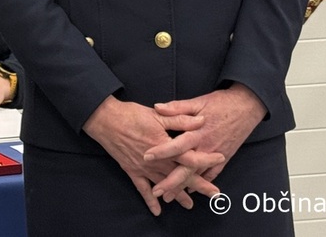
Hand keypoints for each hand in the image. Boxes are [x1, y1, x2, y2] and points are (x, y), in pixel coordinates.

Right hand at [82, 96, 222, 214]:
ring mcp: (144, 168)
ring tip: (190, 205)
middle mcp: (157, 160)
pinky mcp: (133, 170)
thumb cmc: (131, 115)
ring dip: (178, 195)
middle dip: (199, 185)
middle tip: (214, 193)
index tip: (220, 158)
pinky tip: (157, 210)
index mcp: (164, 145)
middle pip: (181, 175)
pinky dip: (150, 200)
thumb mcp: (158, 115)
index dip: (206, 159)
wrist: (105, 120)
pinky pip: (143, 189)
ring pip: (165, 185)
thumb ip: (180, 119)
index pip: (190, 156)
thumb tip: (200, 121)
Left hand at [145, 83, 266, 187]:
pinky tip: (190, 190)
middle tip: (157, 192)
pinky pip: (212, 173)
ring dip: (183, 186)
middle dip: (171, 181)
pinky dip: (201, 182)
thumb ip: (177, 107)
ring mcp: (216, 154)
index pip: (177, 145)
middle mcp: (206, 146)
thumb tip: (157, 107)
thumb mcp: (198, 102)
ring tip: (169, 197)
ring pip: (198, 175)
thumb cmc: (221, 103)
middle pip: (187, 168)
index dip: (162, 151)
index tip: (147, 157)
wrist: (247, 107)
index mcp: (198, 132)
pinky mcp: (225, 157)